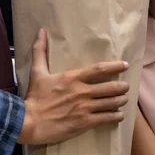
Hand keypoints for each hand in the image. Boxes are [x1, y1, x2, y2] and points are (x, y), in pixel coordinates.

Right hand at [17, 28, 129, 145]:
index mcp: (72, 78)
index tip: (125, 65)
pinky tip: (118, 115)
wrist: (29, 122)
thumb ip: (40, 51)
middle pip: (111, 87)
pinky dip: (116, 116)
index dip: (115, 66)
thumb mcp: (37, 71)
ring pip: (111, 103)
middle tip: (126, 86)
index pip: (99, 69)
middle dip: (122, 87)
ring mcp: (84, 108)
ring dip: (121, 101)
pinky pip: (106, 118)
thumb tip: (41, 31)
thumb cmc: (34, 96)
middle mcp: (82, 92)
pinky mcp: (84, 123)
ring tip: (124, 100)